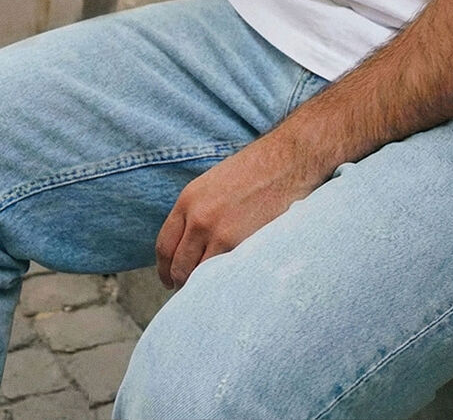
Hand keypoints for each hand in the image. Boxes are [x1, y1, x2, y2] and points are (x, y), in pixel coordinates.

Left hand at [155, 128, 326, 288]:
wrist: (288, 161)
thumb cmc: (256, 170)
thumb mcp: (214, 184)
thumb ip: (197, 211)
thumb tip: (189, 244)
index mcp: (188, 199)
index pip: (164, 246)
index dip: (165, 268)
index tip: (169, 280)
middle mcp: (198, 217)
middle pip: (179, 266)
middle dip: (183, 282)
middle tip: (191, 291)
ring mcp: (219, 233)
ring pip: (199, 276)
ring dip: (203, 287)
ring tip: (213, 290)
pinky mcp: (241, 245)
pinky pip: (223, 275)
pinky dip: (224, 284)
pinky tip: (231, 284)